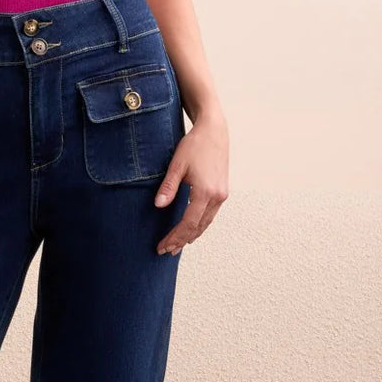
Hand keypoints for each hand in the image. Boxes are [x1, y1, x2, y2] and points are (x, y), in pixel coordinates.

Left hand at [154, 111, 228, 254]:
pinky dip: (200, 225)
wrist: (214, 131)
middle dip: (182, 240)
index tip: (163, 246)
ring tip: (178, 245)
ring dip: (191, 235)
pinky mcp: (222, 192)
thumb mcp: (177, 165)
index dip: (175, 237)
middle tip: (167, 250)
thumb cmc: (194, 145)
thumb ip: (168, 187)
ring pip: (206, 223)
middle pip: (198, 227)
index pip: (188, 223)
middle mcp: (216, 197)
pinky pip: (210, 215)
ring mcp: (221, 195)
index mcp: (205, 192)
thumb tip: (158, 206)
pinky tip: (191, 229)